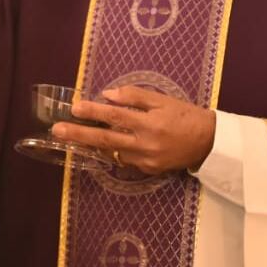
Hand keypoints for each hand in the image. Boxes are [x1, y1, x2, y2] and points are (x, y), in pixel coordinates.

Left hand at [51, 87, 215, 175]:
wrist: (209, 142)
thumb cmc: (186, 115)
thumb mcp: (163, 100)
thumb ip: (135, 97)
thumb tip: (108, 96)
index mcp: (150, 123)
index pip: (115, 115)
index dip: (94, 111)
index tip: (75, 107)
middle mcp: (145, 144)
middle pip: (105, 140)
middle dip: (79, 134)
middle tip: (57, 130)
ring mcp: (145, 161)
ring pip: (111, 152)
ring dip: (90, 144)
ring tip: (71, 136)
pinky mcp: (147, 171)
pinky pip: (123, 160)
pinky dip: (110, 151)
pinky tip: (98, 145)